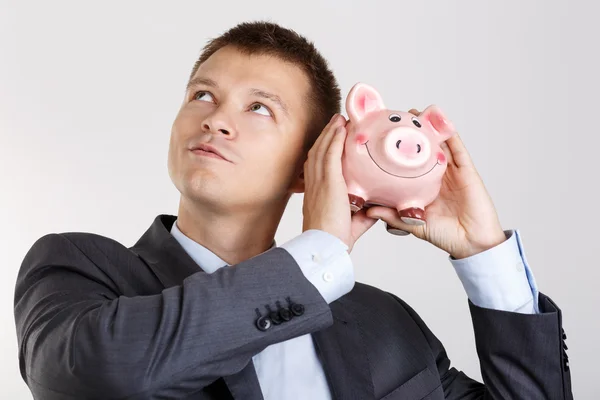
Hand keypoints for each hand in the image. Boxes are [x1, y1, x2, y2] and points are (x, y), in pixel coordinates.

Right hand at [302, 114, 377, 251]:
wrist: (326, 246)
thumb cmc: (335, 240)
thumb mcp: (352, 224)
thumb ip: (363, 215)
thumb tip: (376, 209)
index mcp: (316, 194)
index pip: (317, 167)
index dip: (323, 151)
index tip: (331, 140)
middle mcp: (314, 185)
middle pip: (317, 153)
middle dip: (326, 136)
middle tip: (336, 122)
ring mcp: (319, 182)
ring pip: (322, 150)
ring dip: (331, 132)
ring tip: (339, 119)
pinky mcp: (328, 183)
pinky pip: (330, 155)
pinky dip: (335, 139)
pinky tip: (341, 128)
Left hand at [366, 109, 506, 258]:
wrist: (472, 243)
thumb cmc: (445, 235)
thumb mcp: (414, 224)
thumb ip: (393, 215)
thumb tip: (368, 208)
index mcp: (423, 187)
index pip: (408, 165)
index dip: (396, 153)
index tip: (381, 139)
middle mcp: (436, 176)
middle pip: (423, 150)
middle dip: (412, 133)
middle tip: (396, 118)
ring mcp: (452, 172)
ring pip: (440, 144)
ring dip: (430, 128)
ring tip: (416, 113)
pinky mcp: (466, 171)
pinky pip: (458, 149)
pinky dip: (450, 135)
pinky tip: (441, 122)